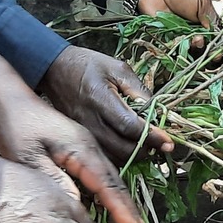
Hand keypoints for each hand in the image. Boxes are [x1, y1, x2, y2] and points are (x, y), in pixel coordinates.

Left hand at [0, 88, 149, 222]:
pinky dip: (109, 192)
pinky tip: (110, 207)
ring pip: (110, 178)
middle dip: (129, 209)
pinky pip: (100, 173)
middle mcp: (90, 147)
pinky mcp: (80, 149)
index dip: (123, 210)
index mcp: (81, 149)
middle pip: (115, 182)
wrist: (10, 100)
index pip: (107, 185)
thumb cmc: (16, 128)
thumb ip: (53, 180)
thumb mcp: (28, 157)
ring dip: (121, 201)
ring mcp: (87, 147)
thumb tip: (77, 207)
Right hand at [39, 46, 169, 163]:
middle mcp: (89, 119)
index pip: (129, 126)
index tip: (168, 141)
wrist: (54, 69)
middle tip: (159, 144)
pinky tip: (127, 147)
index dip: (151, 136)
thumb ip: (138, 89)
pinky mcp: (79, 136)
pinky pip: (102, 155)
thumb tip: (156, 112)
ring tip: (145, 145)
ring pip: (112, 157)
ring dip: (132, 156)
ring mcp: (82, 131)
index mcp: (100, 98)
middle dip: (145, 149)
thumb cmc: (89, 65)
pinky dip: (118, 156)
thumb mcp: (117, 68)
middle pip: (122, 148)